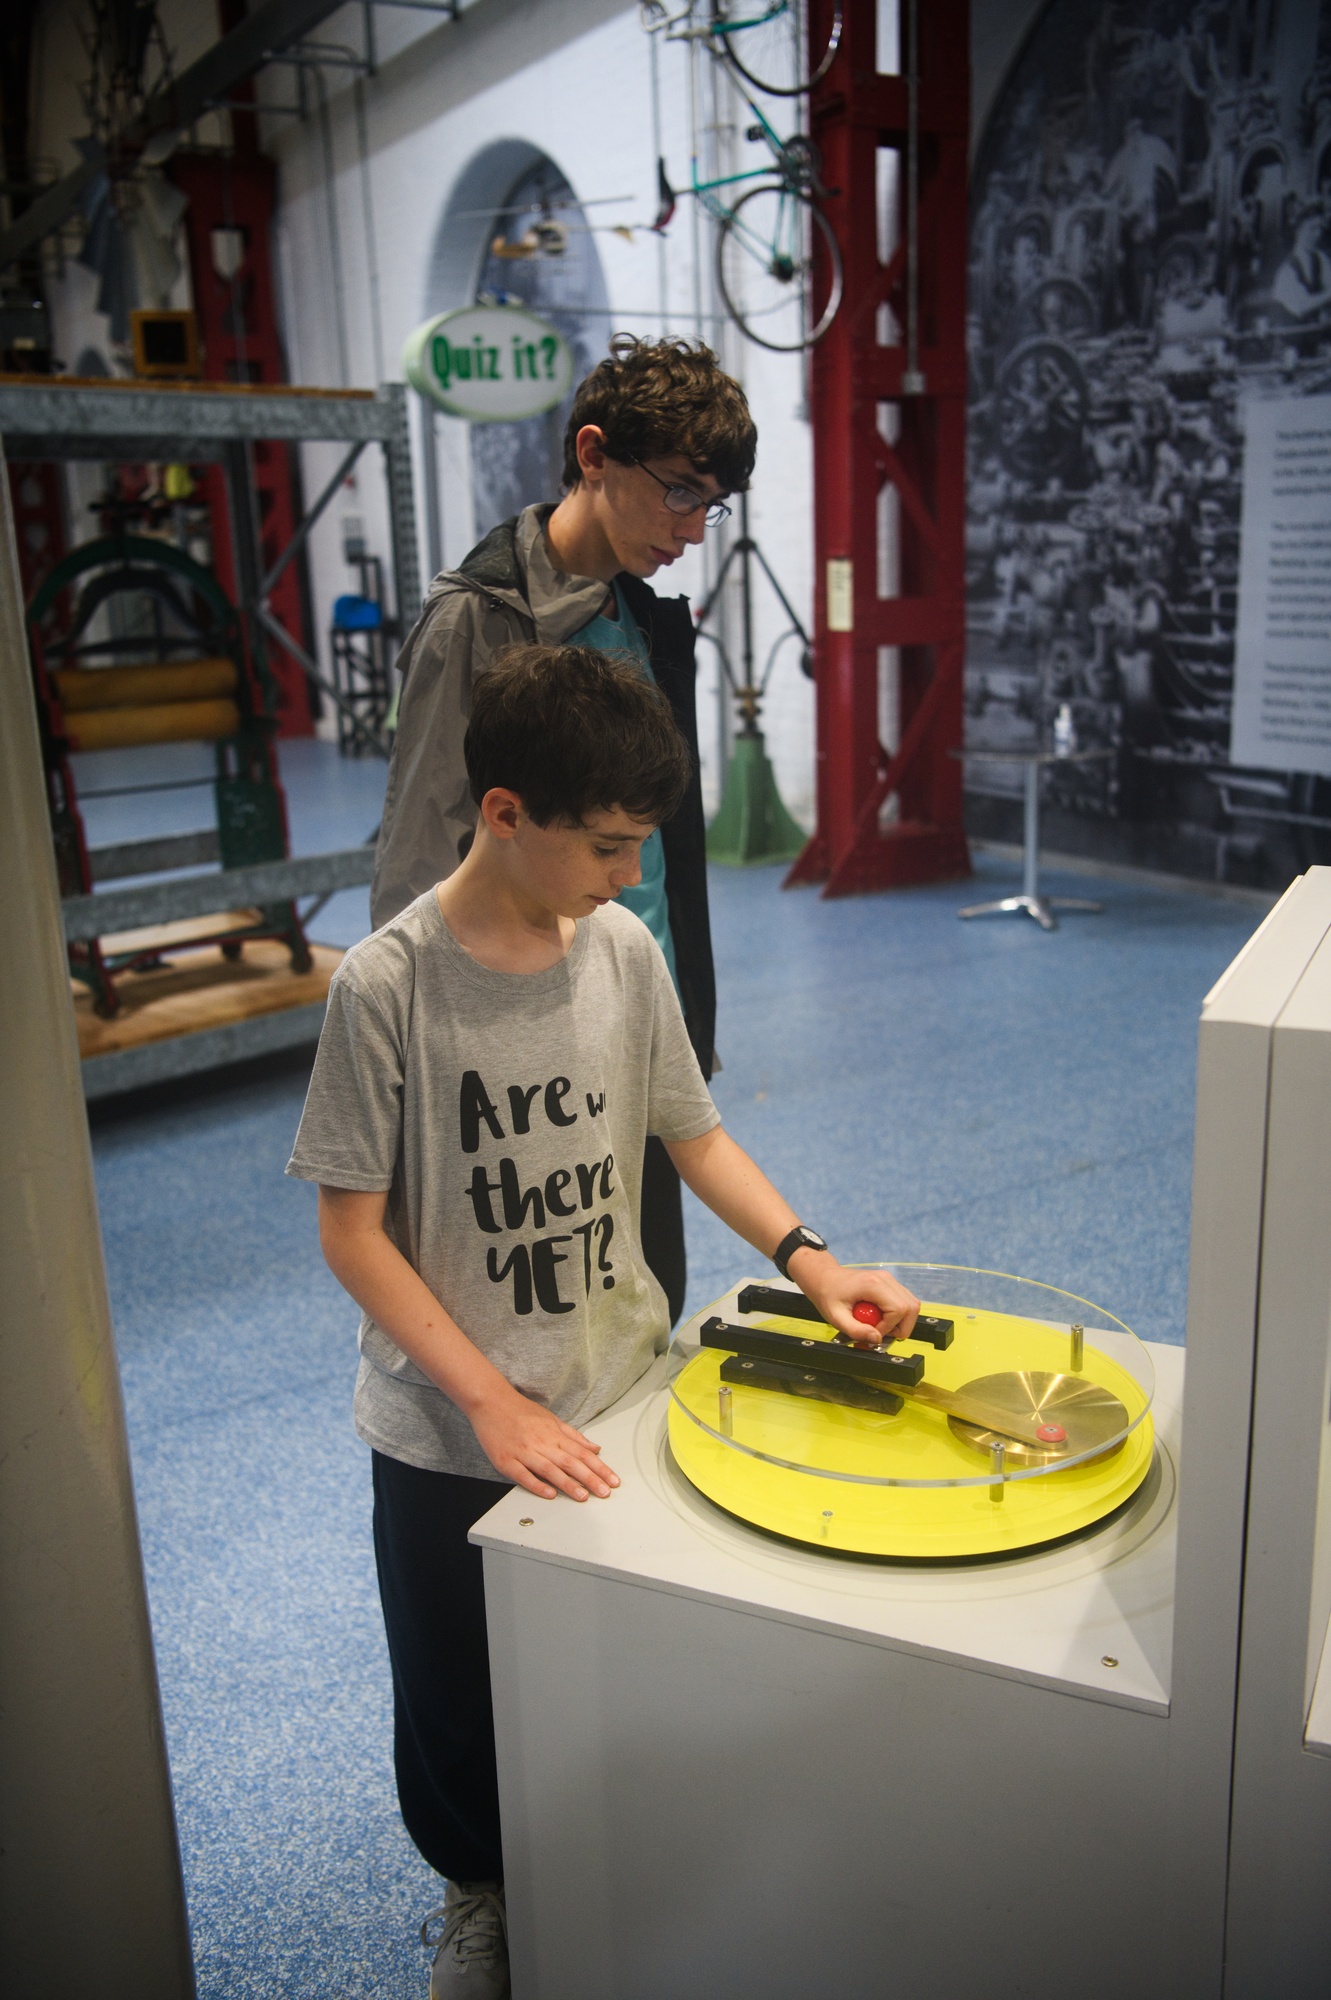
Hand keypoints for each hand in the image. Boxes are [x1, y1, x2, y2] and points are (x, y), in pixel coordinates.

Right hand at [469, 1383, 619, 1501]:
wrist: (490, 1401)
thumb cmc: (520, 1411)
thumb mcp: (551, 1419)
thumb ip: (574, 1436)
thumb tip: (595, 1448)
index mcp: (554, 1434)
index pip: (582, 1453)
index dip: (599, 1468)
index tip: (612, 1480)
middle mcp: (541, 1443)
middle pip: (570, 1463)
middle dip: (590, 1479)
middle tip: (605, 1492)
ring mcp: (523, 1452)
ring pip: (550, 1470)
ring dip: (568, 1484)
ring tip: (583, 1496)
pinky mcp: (506, 1460)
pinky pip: (524, 1475)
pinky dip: (537, 1485)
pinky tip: (550, 1494)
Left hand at [786, 1249, 919, 1344]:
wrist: (824, 1278)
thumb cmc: (828, 1294)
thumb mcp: (836, 1317)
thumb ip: (856, 1330)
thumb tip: (876, 1339)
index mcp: (873, 1284)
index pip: (898, 1309)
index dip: (889, 1327)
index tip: (873, 1333)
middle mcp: (885, 1279)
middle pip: (911, 1307)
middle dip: (901, 1327)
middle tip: (881, 1333)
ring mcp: (889, 1280)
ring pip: (912, 1304)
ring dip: (901, 1322)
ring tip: (881, 1327)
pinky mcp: (889, 1284)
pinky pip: (904, 1302)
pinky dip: (898, 1316)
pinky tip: (881, 1319)